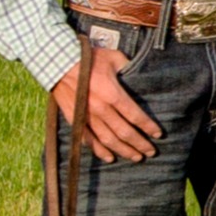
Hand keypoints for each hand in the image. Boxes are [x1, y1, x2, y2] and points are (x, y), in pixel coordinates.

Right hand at [51, 48, 161, 163]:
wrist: (58, 64)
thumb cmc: (88, 59)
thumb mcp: (114, 58)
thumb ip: (128, 68)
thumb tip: (140, 75)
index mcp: (113, 94)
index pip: (135, 116)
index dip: (148, 127)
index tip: (158, 134)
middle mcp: (101, 109)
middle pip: (124, 133)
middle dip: (140, 144)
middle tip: (151, 152)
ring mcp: (86, 117)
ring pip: (108, 140)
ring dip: (123, 151)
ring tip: (136, 157)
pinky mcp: (75, 120)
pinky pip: (88, 140)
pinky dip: (99, 151)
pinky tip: (110, 157)